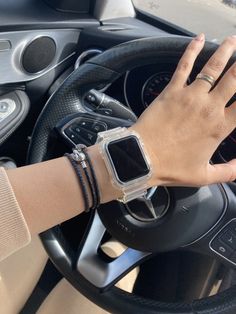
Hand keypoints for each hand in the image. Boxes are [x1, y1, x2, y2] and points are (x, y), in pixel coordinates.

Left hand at [132, 33, 235, 186]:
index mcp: (220, 127)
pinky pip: (183, 65)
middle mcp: (209, 107)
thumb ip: (229, 172)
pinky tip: (198, 39)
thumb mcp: (204, 176)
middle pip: (234, 78)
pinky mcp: (171, 91)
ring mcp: (190, 96)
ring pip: (213, 68)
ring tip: (232, 40)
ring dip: (225, 51)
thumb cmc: (172, 168)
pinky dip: (191, 50)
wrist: (142, 158)